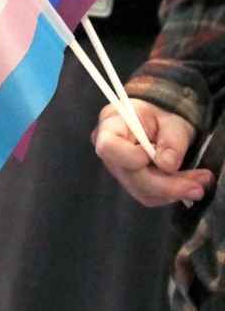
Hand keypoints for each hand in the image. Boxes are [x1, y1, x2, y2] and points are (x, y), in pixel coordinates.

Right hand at [92, 99, 213, 205]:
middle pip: (130, 176)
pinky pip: (148, 195)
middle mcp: (109, 152)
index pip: (109, 147)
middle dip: (166, 184)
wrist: (160, 122)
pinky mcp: (130, 182)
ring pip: (141, 191)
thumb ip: (171, 141)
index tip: (158, 154)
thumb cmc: (162, 115)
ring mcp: (118, 170)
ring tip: (200, 182)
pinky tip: (187, 183)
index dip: (133, 157)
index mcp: (111, 126)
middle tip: (198, 186)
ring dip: (173, 191)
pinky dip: (170, 193)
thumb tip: (167, 165)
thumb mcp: (172, 121)